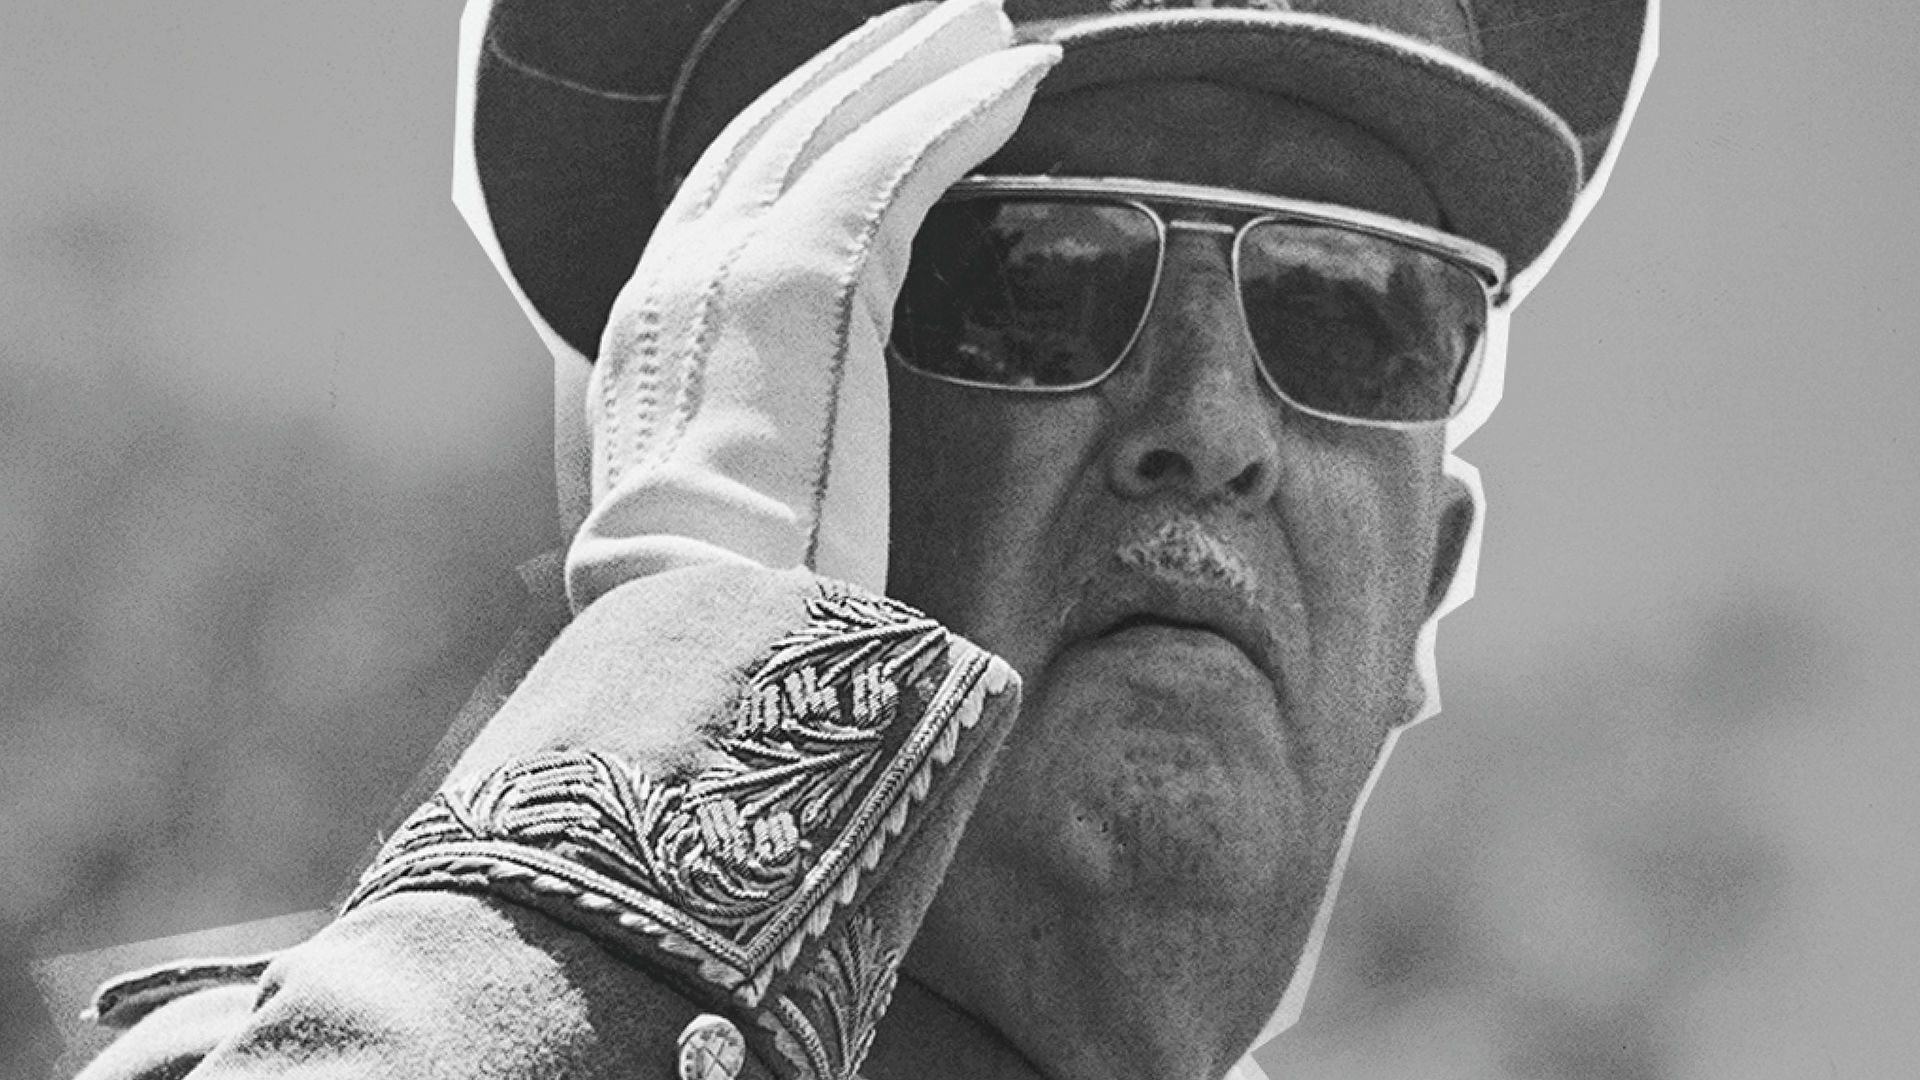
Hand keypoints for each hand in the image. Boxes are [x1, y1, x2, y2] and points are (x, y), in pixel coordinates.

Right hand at [566, 0, 1061, 608]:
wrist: (695, 622)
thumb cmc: (723, 599)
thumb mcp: (714, 501)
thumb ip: (743, 445)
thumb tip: (778, 462)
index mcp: (654, 324)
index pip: (730, 189)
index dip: (800, 131)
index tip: (859, 99)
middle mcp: (677, 268)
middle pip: (779, 128)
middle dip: (860, 70)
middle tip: (937, 25)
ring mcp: (733, 259)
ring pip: (840, 122)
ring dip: (920, 65)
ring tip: (986, 25)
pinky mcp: (809, 270)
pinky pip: (903, 160)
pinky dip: (966, 111)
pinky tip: (1023, 76)